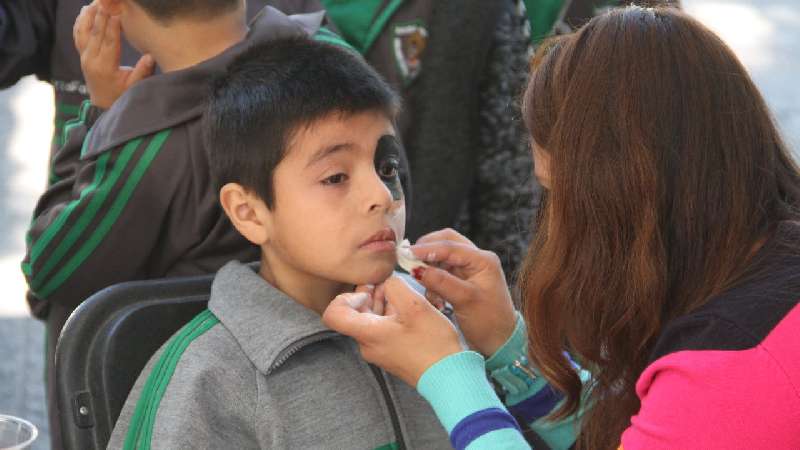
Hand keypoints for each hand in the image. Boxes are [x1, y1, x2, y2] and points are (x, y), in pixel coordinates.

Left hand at [73, 3, 154, 108]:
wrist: (102, 104)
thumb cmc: (120, 95)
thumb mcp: (134, 87)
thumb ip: (142, 72)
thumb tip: (150, 56)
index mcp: (105, 66)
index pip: (109, 42)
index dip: (112, 26)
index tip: (116, 11)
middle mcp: (91, 60)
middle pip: (95, 32)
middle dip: (101, 14)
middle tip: (106, 1)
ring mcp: (84, 57)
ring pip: (83, 31)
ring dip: (89, 15)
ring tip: (95, 2)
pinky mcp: (82, 55)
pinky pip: (78, 35)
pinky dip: (80, 22)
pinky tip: (85, 11)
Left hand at [323, 276, 462, 386]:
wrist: (448, 376)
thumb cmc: (432, 345)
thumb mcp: (416, 306)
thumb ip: (396, 286)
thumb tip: (387, 281)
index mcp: (367, 334)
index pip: (333, 314)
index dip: (346, 296)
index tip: (368, 291)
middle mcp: (367, 344)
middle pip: (354, 313)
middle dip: (369, 294)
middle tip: (387, 283)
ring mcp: (378, 350)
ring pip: (369, 320)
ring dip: (381, 302)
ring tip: (400, 292)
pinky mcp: (389, 352)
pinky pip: (381, 329)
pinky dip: (389, 314)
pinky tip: (406, 307)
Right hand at [411, 229, 516, 356]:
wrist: (500, 341)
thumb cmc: (489, 321)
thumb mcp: (464, 300)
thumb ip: (440, 282)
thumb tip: (416, 269)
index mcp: (483, 260)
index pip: (450, 246)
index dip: (426, 249)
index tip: (406, 254)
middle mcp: (476, 260)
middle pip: (445, 243)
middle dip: (427, 253)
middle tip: (411, 265)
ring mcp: (469, 269)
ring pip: (441, 258)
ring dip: (430, 270)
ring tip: (431, 293)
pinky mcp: (462, 280)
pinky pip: (441, 272)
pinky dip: (433, 282)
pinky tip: (436, 300)